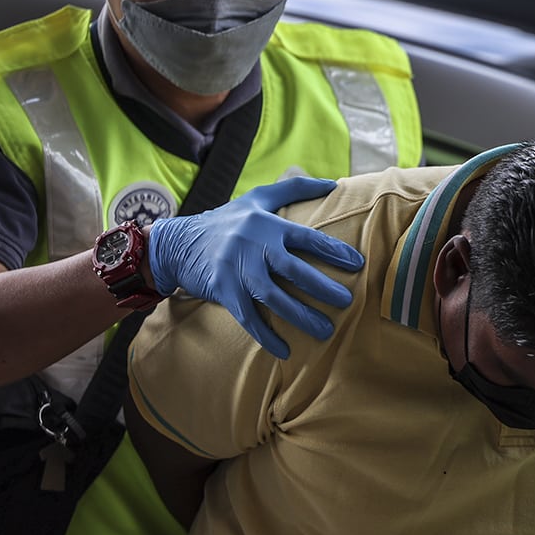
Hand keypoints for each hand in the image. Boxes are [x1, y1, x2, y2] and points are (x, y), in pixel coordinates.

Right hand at [148, 177, 363, 357]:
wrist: (177, 243)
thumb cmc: (225, 221)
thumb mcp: (256, 198)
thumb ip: (294, 189)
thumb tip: (334, 183)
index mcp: (267, 224)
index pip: (307, 237)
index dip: (334, 251)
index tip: (358, 264)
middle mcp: (254, 245)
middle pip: (295, 269)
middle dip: (323, 287)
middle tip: (347, 302)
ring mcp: (237, 269)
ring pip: (274, 297)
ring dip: (301, 317)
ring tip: (326, 331)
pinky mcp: (223, 290)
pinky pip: (249, 317)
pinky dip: (267, 336)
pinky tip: (285, 351)